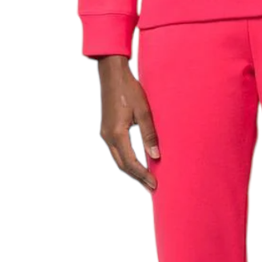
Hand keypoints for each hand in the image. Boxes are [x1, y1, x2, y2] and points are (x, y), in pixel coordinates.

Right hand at [97, 55, 159, 191]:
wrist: (112, 74)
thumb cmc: (129, 89)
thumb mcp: (144, 111)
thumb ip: (150, 134)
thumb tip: (156, 155)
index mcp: (117, 133)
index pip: (130, 162)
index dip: (143, 175)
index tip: (154, 184)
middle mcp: (108, 136)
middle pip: (122, 165)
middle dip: (137, 177)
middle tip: (152, 186)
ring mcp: (105, 133)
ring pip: (118, 159)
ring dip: (132, 170)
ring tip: (146, 178)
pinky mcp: (107, 129)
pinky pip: (117, 150)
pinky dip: (127, 160)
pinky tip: (137, 162)